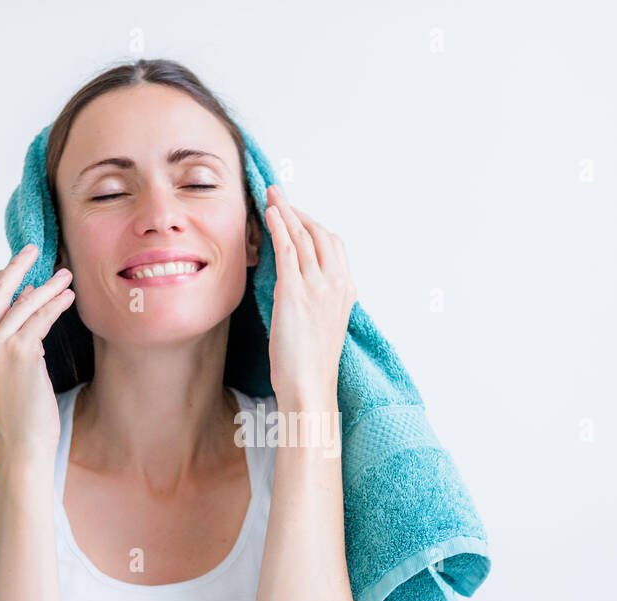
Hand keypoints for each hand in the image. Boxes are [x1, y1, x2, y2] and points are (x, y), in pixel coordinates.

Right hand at [0, 244, 74, 461]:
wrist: (22, 442)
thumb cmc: (15, 408)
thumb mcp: (2, 366)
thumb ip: (5, 332)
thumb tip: (24, 294)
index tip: (18, 267)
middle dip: (16, 266)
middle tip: (35, 249)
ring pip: (23, 303)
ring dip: (47, 286)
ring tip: (66, 276)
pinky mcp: (19, 353)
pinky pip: (40, 318)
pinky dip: (56, 305)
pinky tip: (68, 298)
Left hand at [263, 183, 355, 407]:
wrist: (310, 389)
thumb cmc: (311, 367)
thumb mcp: (322, 327)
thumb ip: (317, 303)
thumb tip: (300, 292)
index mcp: (346, 291)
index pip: (333, 245)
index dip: (313, 225)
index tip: (296, 214)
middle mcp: (336, 283)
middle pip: (319, 233)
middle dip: (298, 210)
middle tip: (279, 195)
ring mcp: (317, 286)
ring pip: (303, 236)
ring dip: (286, 210)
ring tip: (271, 194)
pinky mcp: (295, 292)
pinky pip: (288, 249)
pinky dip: (280, 226)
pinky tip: (270, 213)